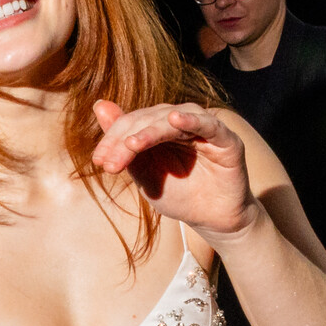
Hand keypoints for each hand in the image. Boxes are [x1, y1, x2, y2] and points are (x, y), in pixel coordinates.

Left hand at [92, 100, 261, 247]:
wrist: (211, 219)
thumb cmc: (179, 195)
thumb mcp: (145, 174)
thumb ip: (124, 145)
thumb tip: (99, 105)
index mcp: (160, 128)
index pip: (132, 123)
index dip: (113, 138)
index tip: (99, 161)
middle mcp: (181, 122)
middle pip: (149, 118)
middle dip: (126, 140)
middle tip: (110, 164)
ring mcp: (204, 128)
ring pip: (173, 119)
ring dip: (150, 131)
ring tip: (132, 145)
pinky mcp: (226, 139)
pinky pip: (208, 124)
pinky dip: (191, 121)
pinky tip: (175, 120)